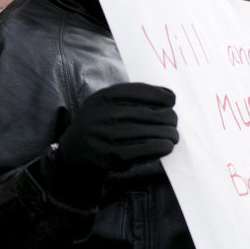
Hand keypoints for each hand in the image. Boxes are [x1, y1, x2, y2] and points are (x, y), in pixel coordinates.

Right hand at [54, 82, 179, 181]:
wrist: (75, 151)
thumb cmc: (100, 123)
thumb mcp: (106, 103)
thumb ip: (132, 96)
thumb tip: (169, 96)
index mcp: (101, 97)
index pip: (137, 91)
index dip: (159, 95)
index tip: (172, 100)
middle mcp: (101, 115)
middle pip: (146, 113)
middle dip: (167, 117)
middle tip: (174, 121)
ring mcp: (105, 137)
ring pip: (147, 132)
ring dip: (167, 134)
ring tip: (174, 135)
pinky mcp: (111, 157)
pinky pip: (143, 150)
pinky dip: (160, 147)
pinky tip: (167, 146)